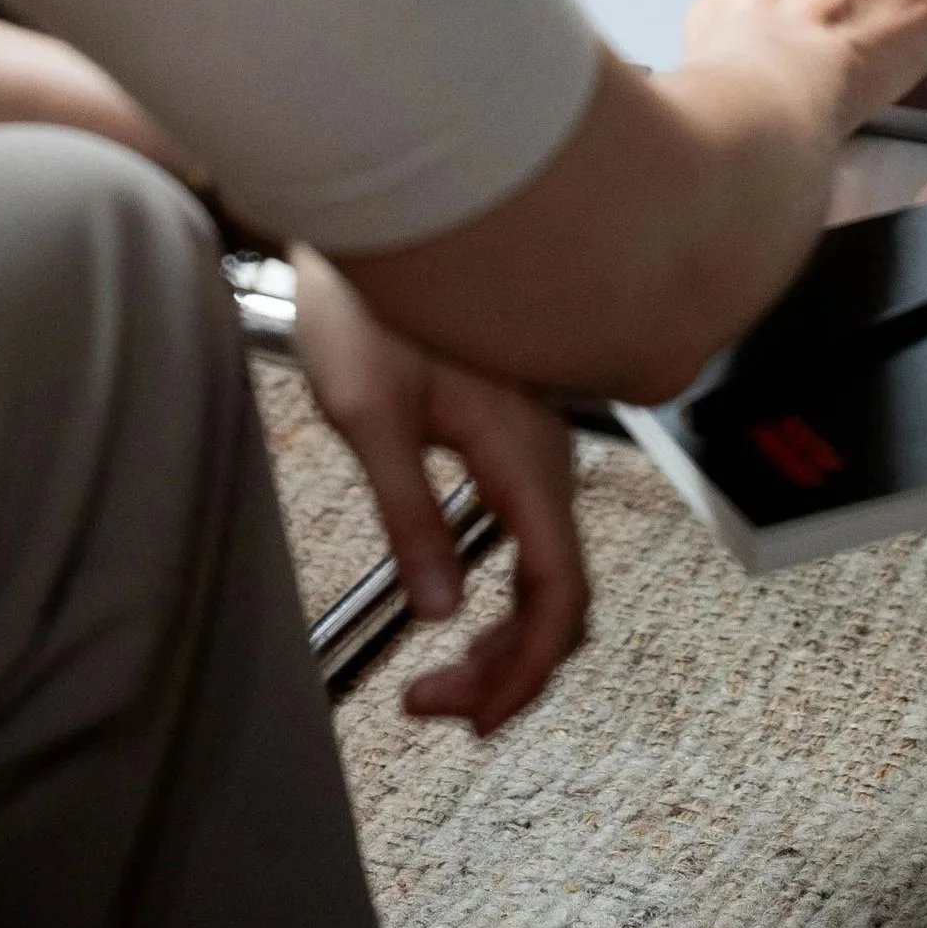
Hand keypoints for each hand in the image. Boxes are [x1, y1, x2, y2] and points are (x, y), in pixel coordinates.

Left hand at [293, 246, 587, 734]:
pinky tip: (465, 608)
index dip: (525, 668)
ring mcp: (535, 447)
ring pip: (552, 568)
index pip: (558, 590)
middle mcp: (546, 455)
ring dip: (507, 634)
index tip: (466, 714)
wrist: (378, 214)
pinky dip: (506, 591)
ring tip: (443, 680)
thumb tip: (440, 608)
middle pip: (561, 594)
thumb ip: (408, 512)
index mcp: (522, 453)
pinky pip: (533, 536)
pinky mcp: (513, 438)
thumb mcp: (368, 411)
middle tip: (432, 706)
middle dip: (509, 667)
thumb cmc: (364, 297)